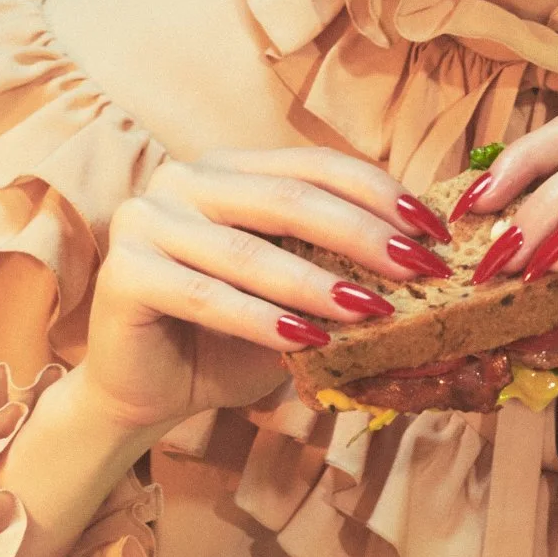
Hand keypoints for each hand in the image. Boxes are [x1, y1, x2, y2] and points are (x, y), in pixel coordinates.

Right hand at [78, 148, 453, 437]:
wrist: (146, 391)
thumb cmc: (226, 340)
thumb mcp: (291, 297)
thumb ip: (334, 269)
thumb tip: (423, 264)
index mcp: (228, 171)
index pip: (314, 165)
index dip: (379, 193)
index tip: (435, 231)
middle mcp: (183, 180)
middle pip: (289, 199)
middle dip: (363, 234)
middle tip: (420, 269)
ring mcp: (146, 220)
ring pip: (250, 251)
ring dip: (318, 284)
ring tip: (374, 310)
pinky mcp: (122, 272)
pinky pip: (205, 296)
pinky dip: (262, 320)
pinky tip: (307, 342)